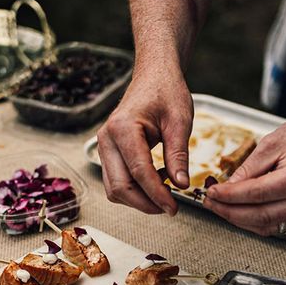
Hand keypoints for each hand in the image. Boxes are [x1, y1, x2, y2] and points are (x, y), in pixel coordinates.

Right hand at [97, 71, 193, 215]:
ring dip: (138, 198)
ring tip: (165, 190)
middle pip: (120, 187)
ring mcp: (104, 147)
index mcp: (123, 128)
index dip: (157, 194)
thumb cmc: (166, 92)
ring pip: (114, 188)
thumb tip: (181, 186)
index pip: (139, 172)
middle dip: (145, 203)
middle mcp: (106, 139)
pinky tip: (156, 180)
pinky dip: (134, 189)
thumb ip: (178, 155)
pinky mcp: (108, 153)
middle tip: (170, 207)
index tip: (174, 207)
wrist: (153, 76)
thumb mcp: (180, 122)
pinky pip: (116, 180)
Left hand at [203, 110, 285, 235]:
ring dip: (240, 219)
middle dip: (230, 212)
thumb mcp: (272, 143)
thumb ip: (248, 169)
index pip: (257, 194)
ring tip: (221, 207)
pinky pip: (278, 226)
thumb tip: (226, 188)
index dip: (230, 196)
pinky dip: (256, 221)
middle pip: (261, 215)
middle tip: (210, 203)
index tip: (211, 193)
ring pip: (268, 226)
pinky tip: (241, 211)